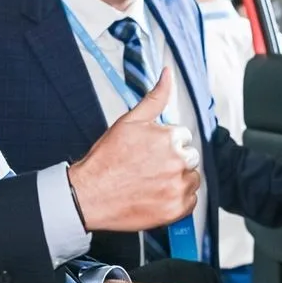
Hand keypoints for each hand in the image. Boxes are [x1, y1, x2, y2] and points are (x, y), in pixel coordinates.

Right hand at [69, 68, 201, 231]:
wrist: (89, 195)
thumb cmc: (106, 159)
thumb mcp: (130, 121)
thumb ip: (155, 97)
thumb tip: (168, 72)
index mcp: (170, 138)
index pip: (182, 137)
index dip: (165, 143)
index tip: (149, 152)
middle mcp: (178, 162)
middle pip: (190, 157)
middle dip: (174, 160)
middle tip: (149, 168)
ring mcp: (177, 187)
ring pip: (192, 178)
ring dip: (178, 179)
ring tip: (153, 182)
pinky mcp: (176, 209)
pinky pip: (191, 201)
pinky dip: (178, 199)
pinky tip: (158, 195)